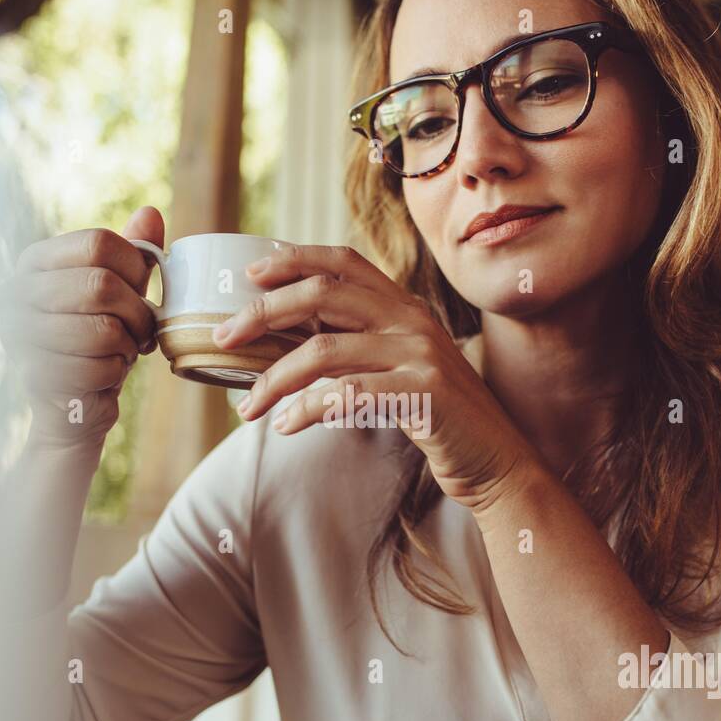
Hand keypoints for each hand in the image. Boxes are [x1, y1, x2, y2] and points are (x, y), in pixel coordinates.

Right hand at [0, 206, 164, 447]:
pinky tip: (104, 373)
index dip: (135, 269)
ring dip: (127, 346)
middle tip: (139, 330)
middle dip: (136, 314)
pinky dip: (116, 372)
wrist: (75, 402)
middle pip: (101, 285)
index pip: (99, 243)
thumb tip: (150, 213)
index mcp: (35, 261)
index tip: (138, 292)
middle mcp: (16, 291)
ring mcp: (19, 333)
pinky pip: (100, 366)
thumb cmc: (100, 339)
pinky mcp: (33, 374)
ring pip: (104, 329)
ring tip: (119, 350)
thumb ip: (134, 252)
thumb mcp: (121, 291)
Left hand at [216, 244, 539, 512]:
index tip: (250, 274)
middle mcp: (412, 320)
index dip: (294, 259)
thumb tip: (291, 342)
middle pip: (323, 294)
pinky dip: (307, 409)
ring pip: (325, 350)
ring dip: (275, 379)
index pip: (343, 261)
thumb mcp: (401, 368)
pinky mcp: (423, 393)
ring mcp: (420, 354)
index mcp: (404, 306)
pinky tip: (287, 426)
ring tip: (247, 407)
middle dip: (264, 313)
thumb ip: (360, 346)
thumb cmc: (439, 419)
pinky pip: (348, 395)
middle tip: (224, 338)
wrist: (496, 461)